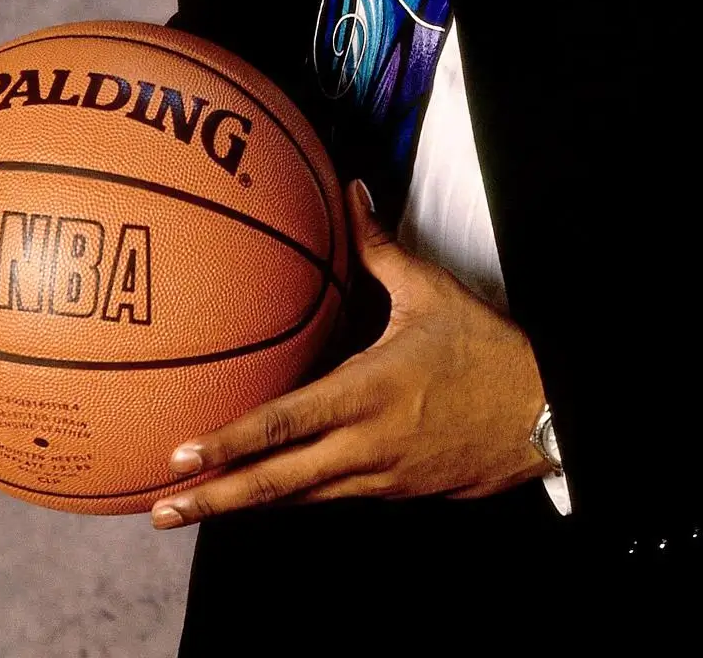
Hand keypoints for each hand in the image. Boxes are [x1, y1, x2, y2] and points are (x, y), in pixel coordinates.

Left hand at [152, 180, 548, 525]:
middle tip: (160, 507)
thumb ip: (379, 247)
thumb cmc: (487, 351)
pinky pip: (330, 498)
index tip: (182, 452)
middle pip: (277, 483)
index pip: (286, 424)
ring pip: (298, 499)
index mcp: (369, 392)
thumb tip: (350, 192)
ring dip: (244, 505)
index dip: (231, 443)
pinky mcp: (394, 493)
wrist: (543, 414)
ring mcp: (379, 478)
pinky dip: (289, 499)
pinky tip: (260, 496)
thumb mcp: (431, 292)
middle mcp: (367, 445)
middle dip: (214, 497)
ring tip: (190, 510)